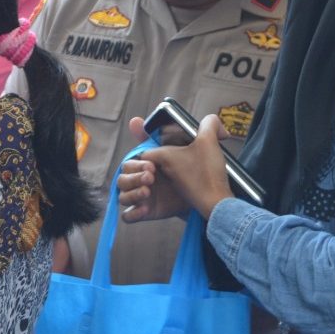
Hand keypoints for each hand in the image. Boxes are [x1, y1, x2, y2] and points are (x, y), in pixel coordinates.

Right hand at [117, 115, 233, 221]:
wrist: (213, 203)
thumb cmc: (207, 174)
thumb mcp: (206, 146)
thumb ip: (207, 125)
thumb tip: (208, 117)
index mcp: (153, 163)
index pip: (131, 161)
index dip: (138, 162)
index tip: (152, 164)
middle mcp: (147, 180)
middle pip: (122, 178)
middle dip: (133, 177)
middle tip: (151, 177)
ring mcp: (146, 198)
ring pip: (122, 196)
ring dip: (131, 193)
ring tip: (147, 192)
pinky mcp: (150, 213)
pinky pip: (128, 216)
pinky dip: (132, 214)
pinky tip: (145, 209)